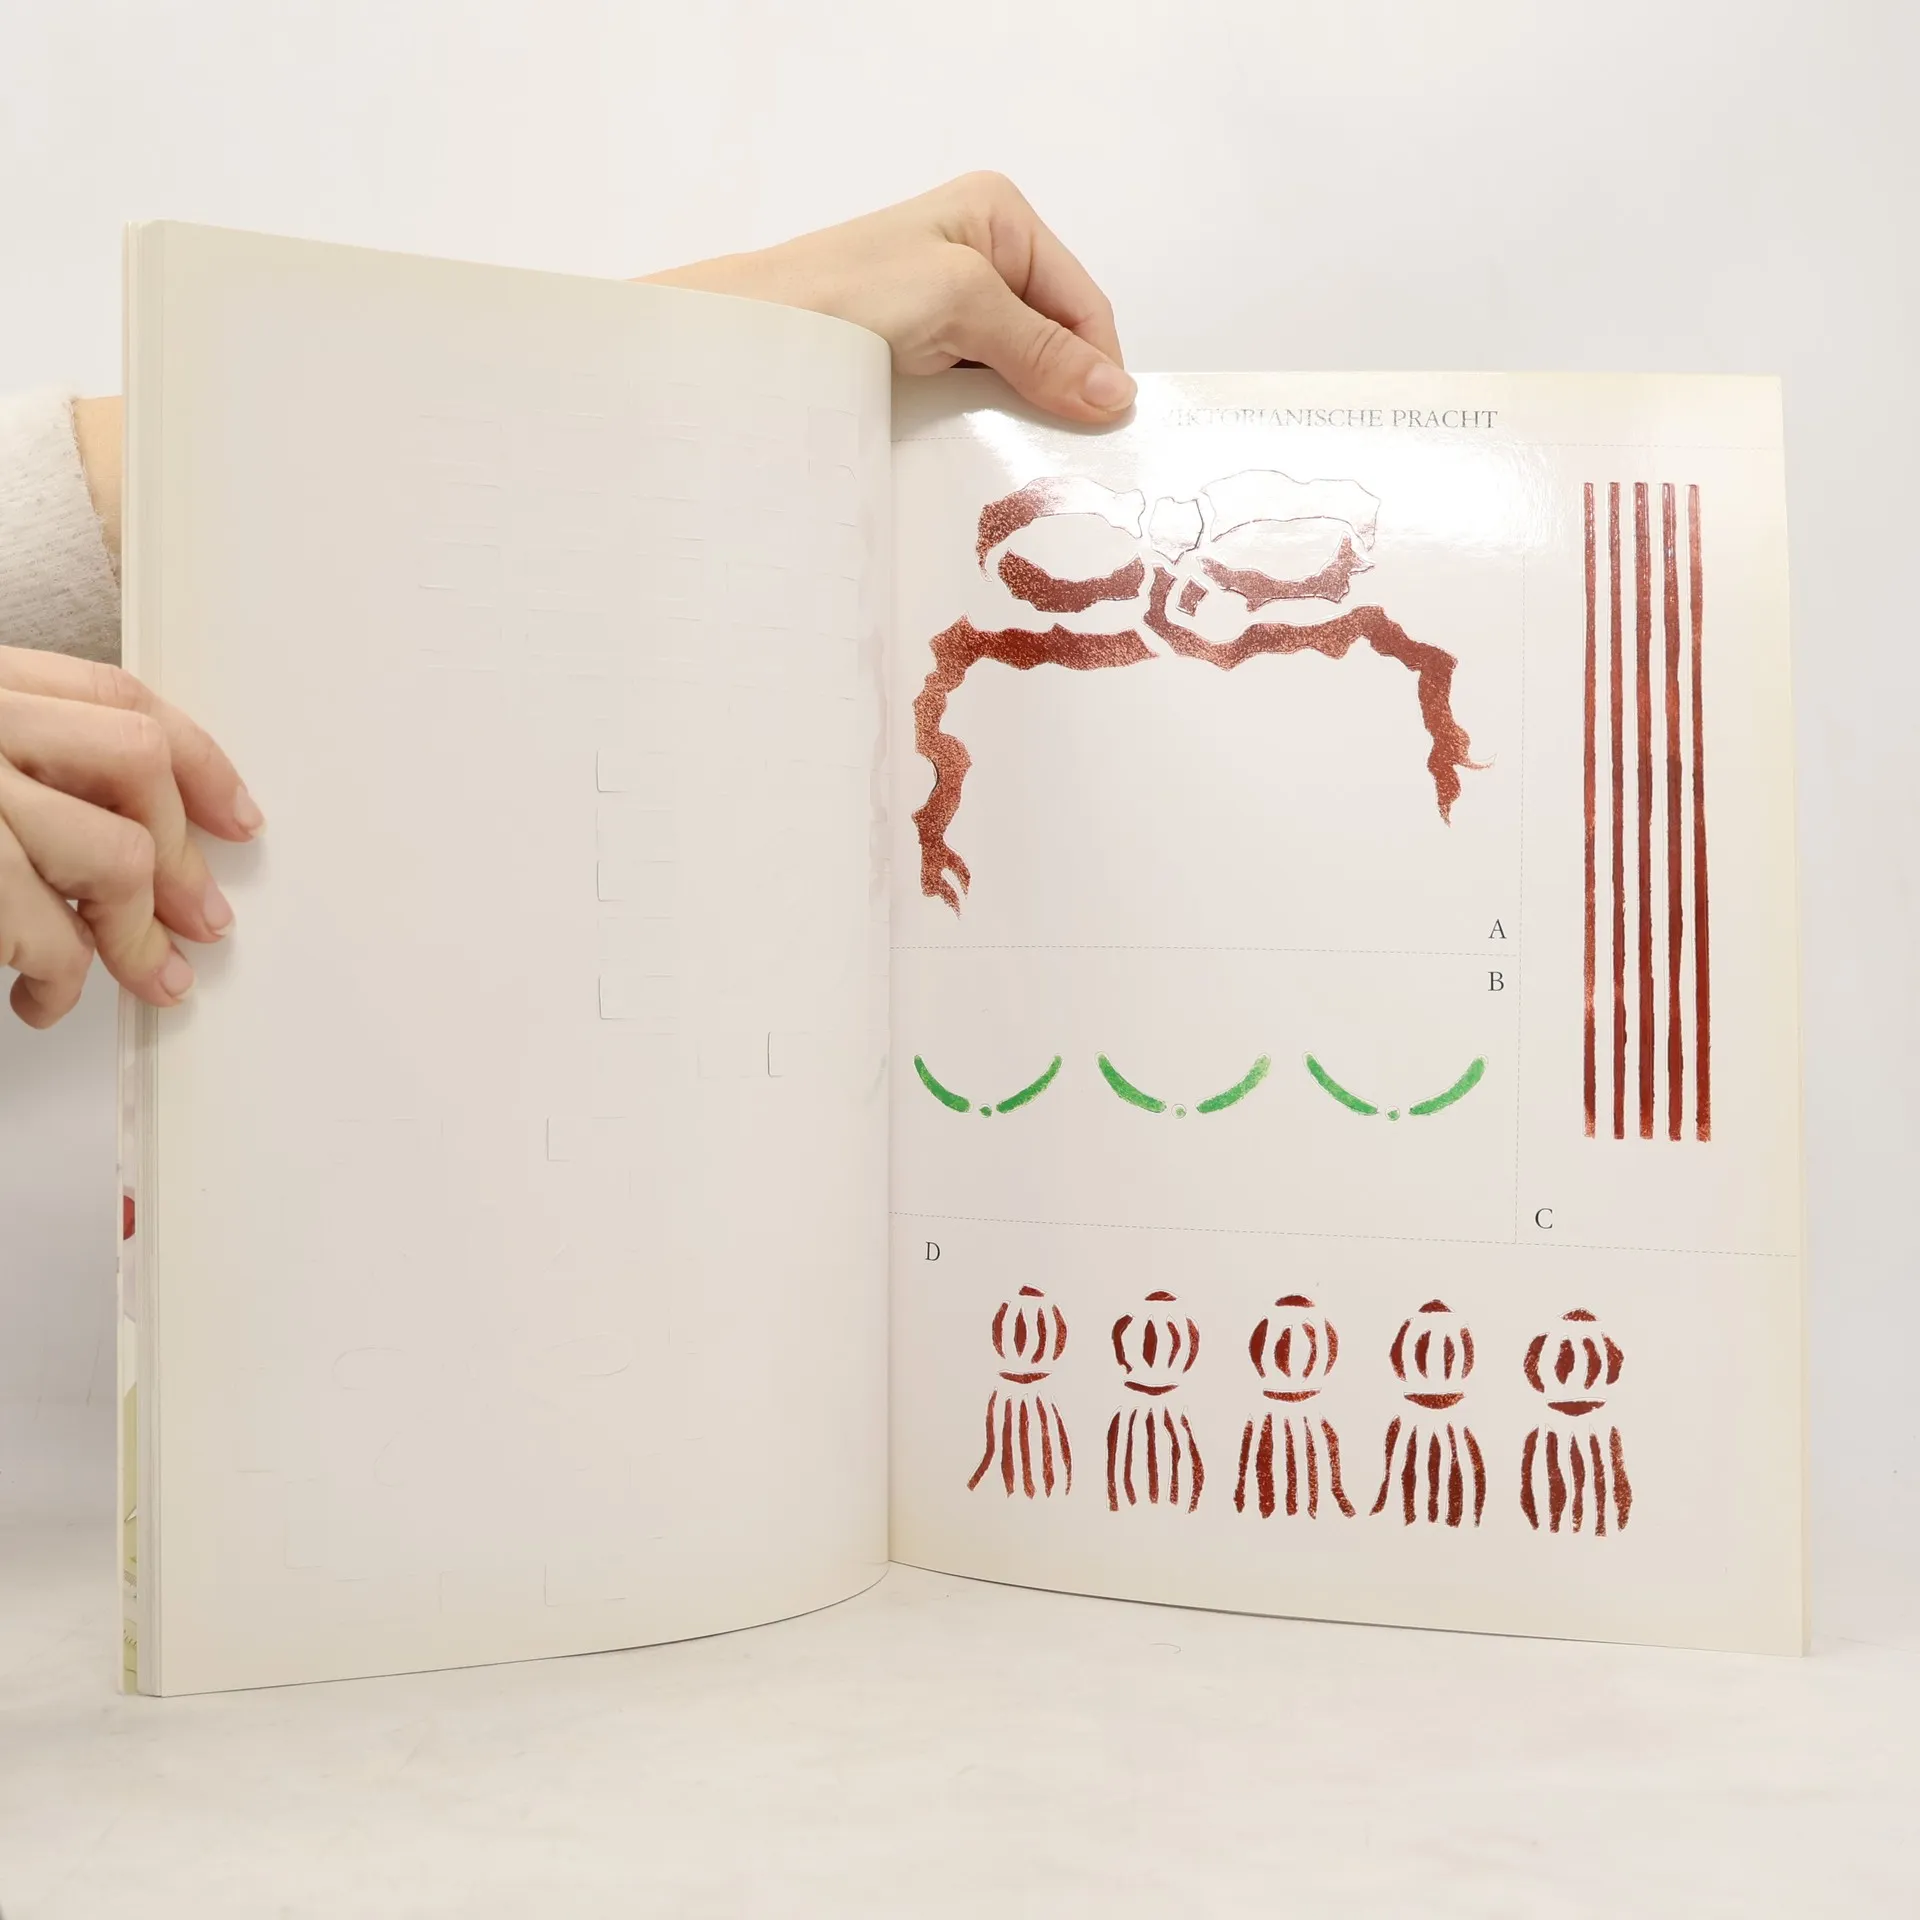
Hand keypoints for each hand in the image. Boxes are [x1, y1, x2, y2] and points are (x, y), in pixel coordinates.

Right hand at [0, 647, 261, 1026]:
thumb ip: (36, 771)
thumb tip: (146, 841)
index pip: (119, 698)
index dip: (198, 760)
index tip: (240, 817)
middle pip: (135, 765)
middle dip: (184, 856)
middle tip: (209, 922)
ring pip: (114, 855)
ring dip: (138, 935)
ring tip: (145, 976)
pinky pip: (51, 934)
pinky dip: (62, 978)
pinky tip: (45, 995)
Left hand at [645, 172, 1134, 424]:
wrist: (749, 334)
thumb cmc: (845, 294)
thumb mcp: (962, 303)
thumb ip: (1041, 349)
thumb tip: (1116, 396)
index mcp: (999, 216)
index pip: (1081, 300)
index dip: (1099, 364)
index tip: (1106, 433)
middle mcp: (979, 253)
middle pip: (1054, 336)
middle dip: (1064, 390)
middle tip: (1071, 456)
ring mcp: (946, 305)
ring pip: (1018, 369)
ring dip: (1024, 411)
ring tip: (1028, 457)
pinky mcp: (918, 351)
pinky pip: (977, 389)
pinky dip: (987, 418)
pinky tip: (985, 446)